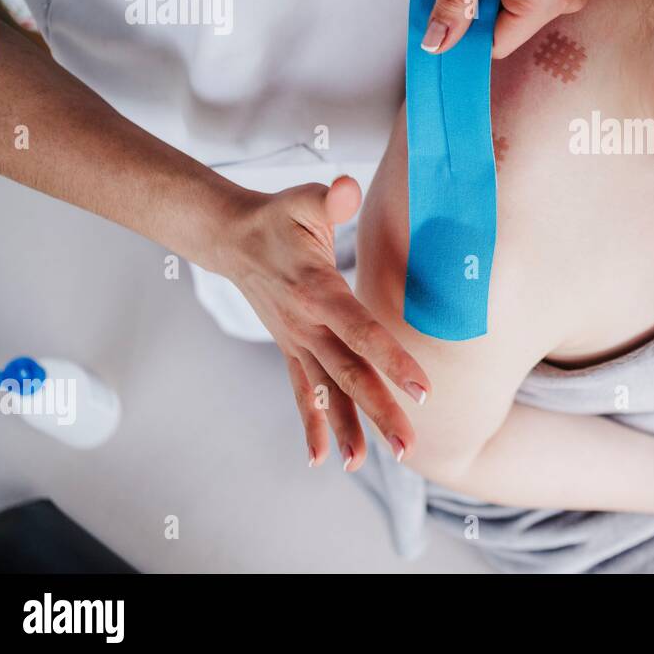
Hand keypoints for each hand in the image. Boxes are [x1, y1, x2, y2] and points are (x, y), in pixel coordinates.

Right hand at [217, 175, 430, 470]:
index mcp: (318, 292)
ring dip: (347, 429)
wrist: (231, 238)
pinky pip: (304, 393)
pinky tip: (322, 458)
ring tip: (363, 464)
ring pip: (328, 392)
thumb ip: (329, 199)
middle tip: (409, 446)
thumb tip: (347, 188)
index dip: (392, 359)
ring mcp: (297, 342)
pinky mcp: (292, 349)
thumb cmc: (279, 217)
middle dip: (380, 411)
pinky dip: (313, 424)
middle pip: (349, 374)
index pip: (361, 332)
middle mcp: (307, 326)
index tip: (422, 388)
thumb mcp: (304, 200)